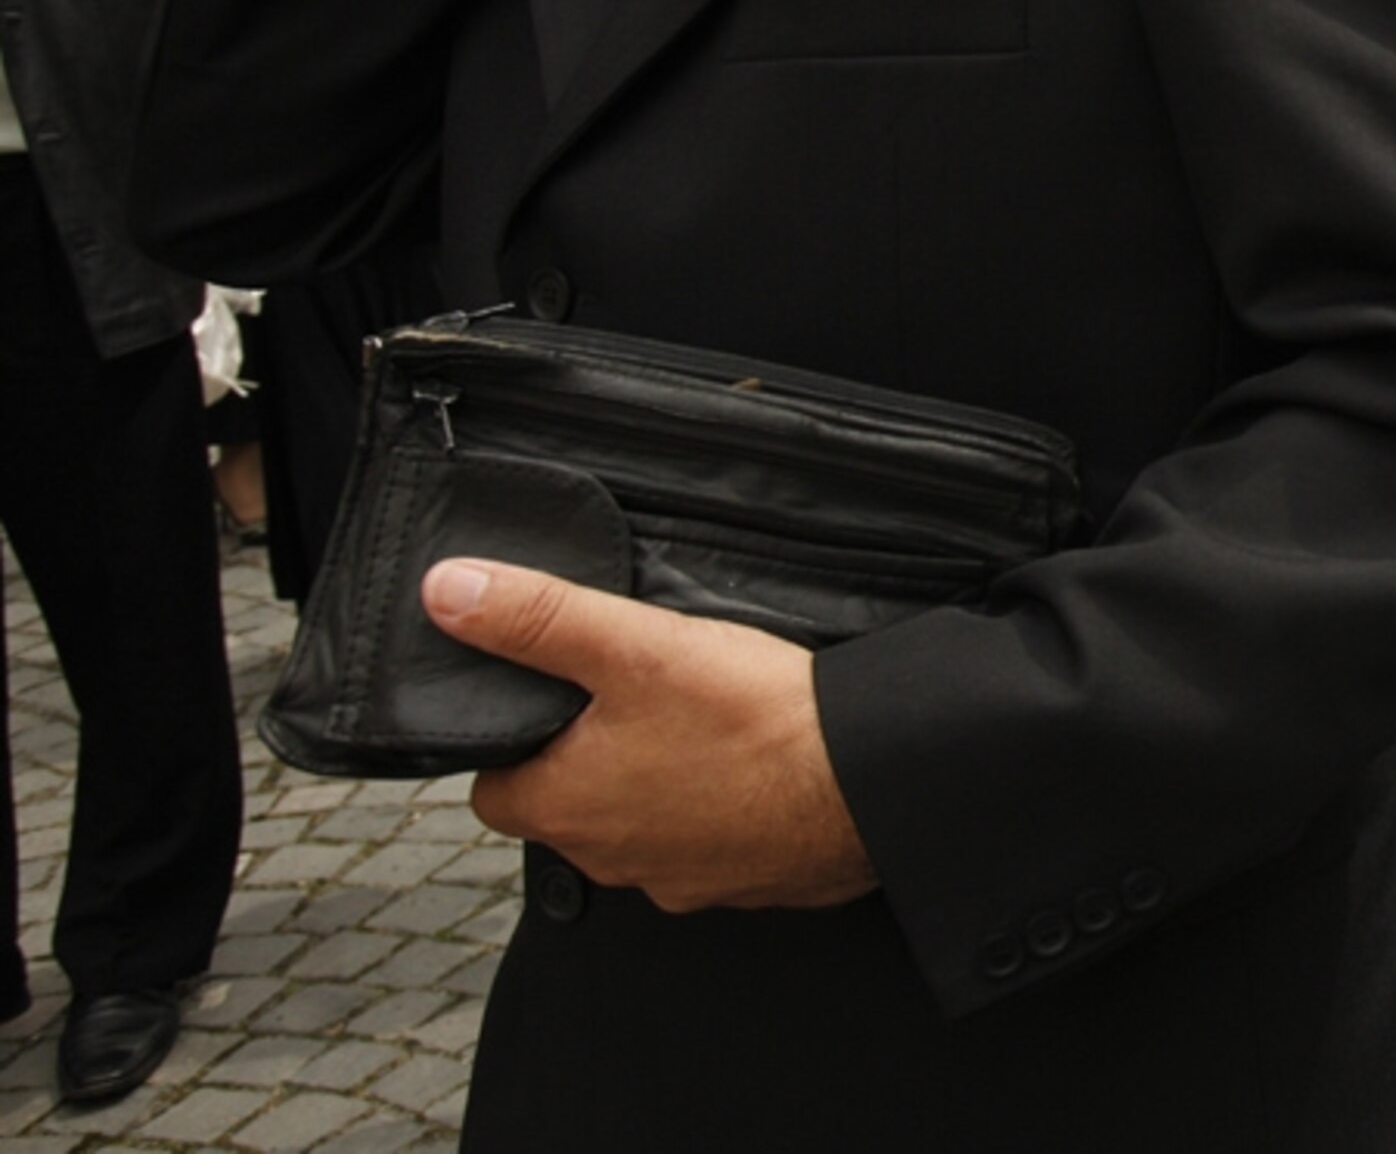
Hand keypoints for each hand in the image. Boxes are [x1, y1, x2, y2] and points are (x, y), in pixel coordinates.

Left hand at [423, 558, 876, 910]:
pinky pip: (710, 848)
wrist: (866, 783)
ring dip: (657, 788)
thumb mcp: (636, 646)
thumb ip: (540, 617)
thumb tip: (451, 591)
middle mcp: (613, 859)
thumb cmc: (755, 722)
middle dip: (589, 761)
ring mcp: (681, 880)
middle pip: (569, 809)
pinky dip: (720, 811)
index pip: (493, 792)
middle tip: (633, 701)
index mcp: (569, 808)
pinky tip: (752, 768)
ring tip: (699, 726)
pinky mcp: (745, 882)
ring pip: (641, 829)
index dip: (510, 745)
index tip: (545, 707)